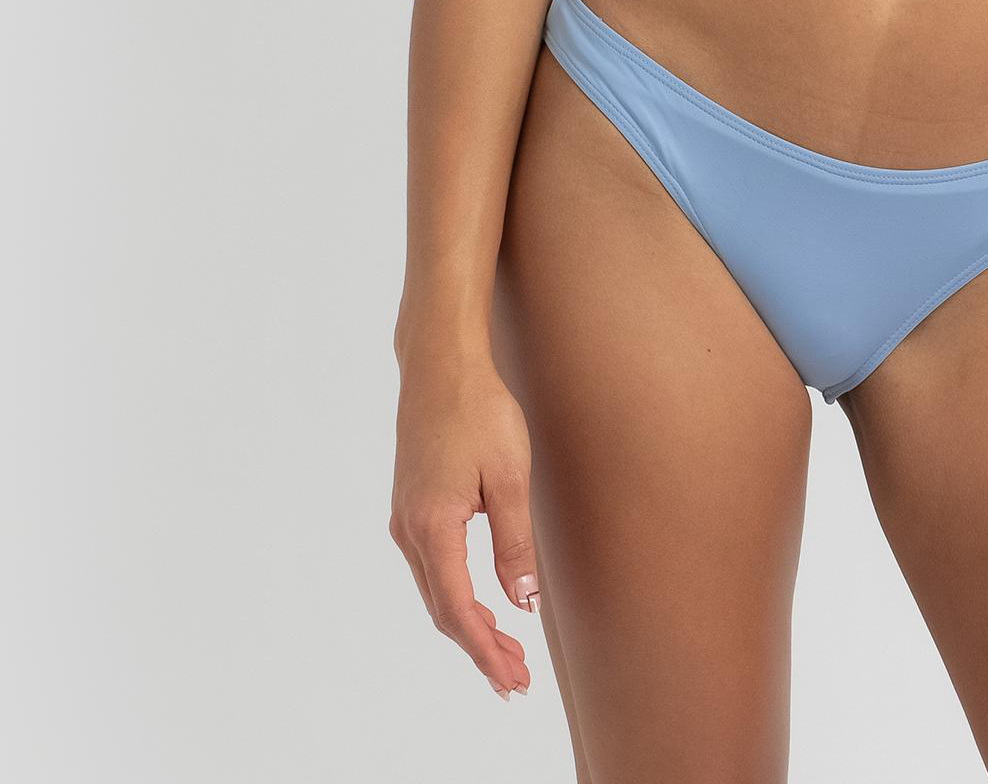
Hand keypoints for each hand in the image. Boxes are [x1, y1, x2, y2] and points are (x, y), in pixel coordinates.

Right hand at [390, 343, 538, 699]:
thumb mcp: (510, 475)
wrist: (440, 365)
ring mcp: (405, 519)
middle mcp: (410, 531)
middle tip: (517, 678)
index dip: (487, 650)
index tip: (514, 679)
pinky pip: (432, 568)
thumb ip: (515, 543)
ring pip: (436, 591)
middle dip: (480, 648)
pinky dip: (456, 595)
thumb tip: (523, 603)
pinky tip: (480, 602)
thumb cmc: (479, 410)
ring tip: (507, 649)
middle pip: (444, 610)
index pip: (459, 610)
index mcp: (434, 527)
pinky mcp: (410, 507)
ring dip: (469, 624)